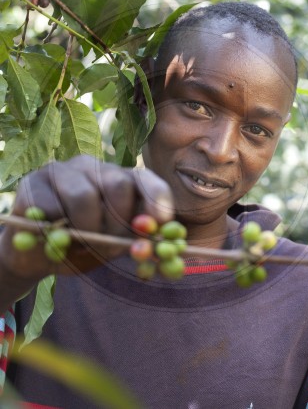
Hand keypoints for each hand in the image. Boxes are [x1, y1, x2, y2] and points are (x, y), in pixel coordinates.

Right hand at [0, 155, 174, 279]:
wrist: (36, 258)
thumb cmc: (82, 247)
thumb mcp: (112, 246)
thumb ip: (131, 241)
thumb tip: (147, 245)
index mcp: (118, 178)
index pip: (145, 178)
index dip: (156, 199)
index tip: (160, 223)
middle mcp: (93, 167)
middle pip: (118, 184)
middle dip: (117, 223)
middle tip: (107, 247)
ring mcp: (61, 170)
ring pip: (84, 196)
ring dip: (85, 230)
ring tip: (78, 244)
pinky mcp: (32, 182)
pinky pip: (51, 207)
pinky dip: (54, 231)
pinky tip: (51, 237)